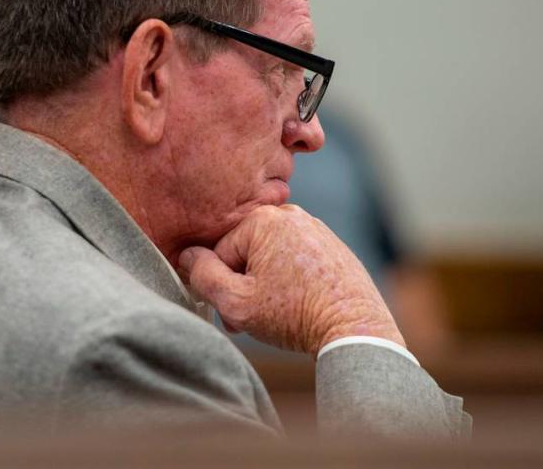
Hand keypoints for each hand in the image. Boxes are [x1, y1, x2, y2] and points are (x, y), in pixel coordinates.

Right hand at [177, 204, 404, 355]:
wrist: (355, 327)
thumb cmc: (295, 315)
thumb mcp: (236, 302)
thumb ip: (203, 276)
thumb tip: (187, 255)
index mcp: (264, 219)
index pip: (220, 252)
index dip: (220, 286)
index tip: (232, 313)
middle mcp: (291, 215)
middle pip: (246, 252)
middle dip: (243, 286)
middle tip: (250, 320)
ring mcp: (315, 229)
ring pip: (271, 257)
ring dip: (264, 285)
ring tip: (276, 315)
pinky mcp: (331, 246)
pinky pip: (295, 261)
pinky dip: (289, 282)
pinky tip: (297, 306)